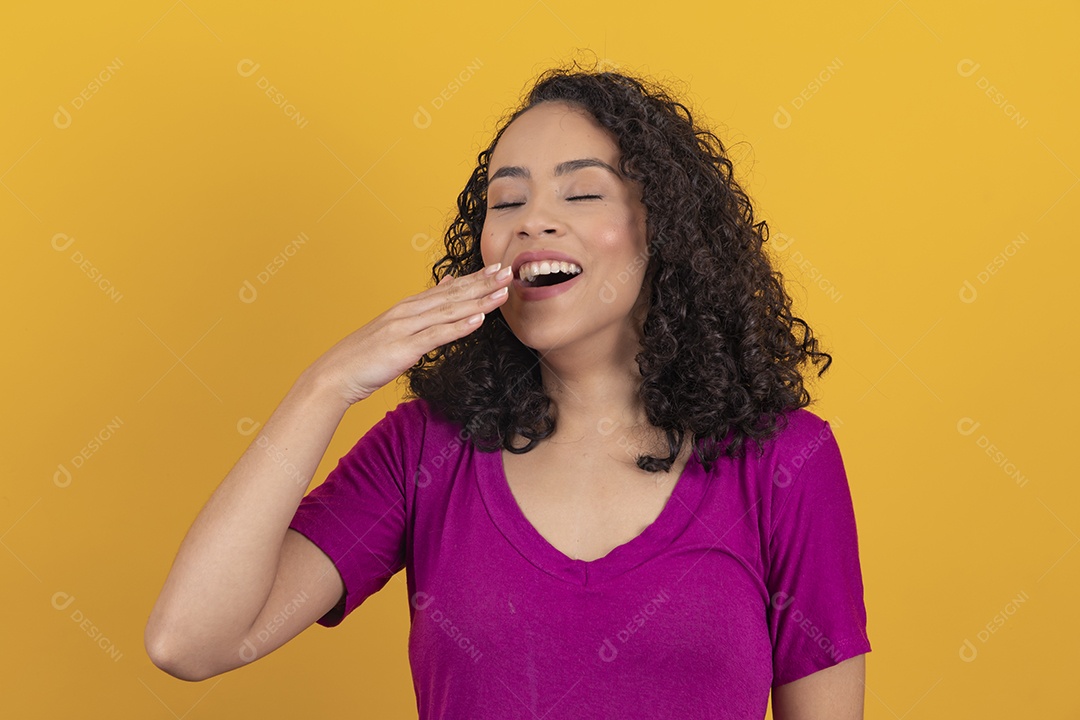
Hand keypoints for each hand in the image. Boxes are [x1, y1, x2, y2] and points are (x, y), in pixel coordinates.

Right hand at [306, 263, 512, 404]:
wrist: (334, 375)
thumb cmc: (364, 357)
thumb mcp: (394, 329)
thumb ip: (420, 311)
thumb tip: (444, 288)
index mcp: (406, 308)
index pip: (446, 289)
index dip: (473, 278)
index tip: (496, 268)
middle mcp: (407, 312)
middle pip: (451, 295)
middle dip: (482, 283)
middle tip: (508, 271)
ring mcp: (405, 328)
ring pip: (448, 311)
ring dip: (478, 300)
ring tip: (502, 292)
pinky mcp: (404, 348)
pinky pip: (437, 335)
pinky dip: (459, 326)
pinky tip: (479, 319)